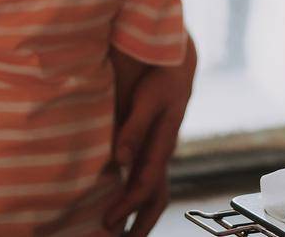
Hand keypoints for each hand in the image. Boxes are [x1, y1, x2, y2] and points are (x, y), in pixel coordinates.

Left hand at [104, 39, 195, 234]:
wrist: (177, 64)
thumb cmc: (162, 78)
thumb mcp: (148, 99)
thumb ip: (133, 128)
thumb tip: (119, 158)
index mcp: (163, 146)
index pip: (144, 186)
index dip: (126, 207)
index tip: (108, 222)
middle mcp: (163, 154)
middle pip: (154, 200)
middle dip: (138, 226)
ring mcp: (160, 153)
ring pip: (153, 195)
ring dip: (138, 218)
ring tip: (119, 234)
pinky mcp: (153, 148)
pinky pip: (148, 182)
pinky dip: (136, 199)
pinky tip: (120, 204)